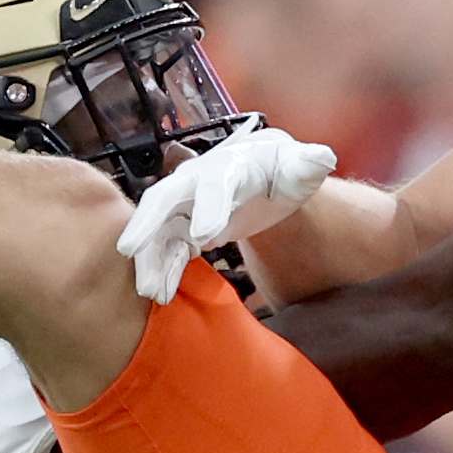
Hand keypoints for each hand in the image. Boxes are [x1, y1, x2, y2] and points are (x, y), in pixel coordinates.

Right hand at [116, 123, 337, 303]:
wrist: (266, 175)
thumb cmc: (282, 169)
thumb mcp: (299, 166)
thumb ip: (308, 164)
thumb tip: (322, 158)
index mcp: (232, 164)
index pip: (217, 183)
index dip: (210, 206)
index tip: (206, 236)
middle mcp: (199, 180)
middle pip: (166, 198)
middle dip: (148, 222)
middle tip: (130, 249)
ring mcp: (188, 204)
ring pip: (159, 228)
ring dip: (150, 257)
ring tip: (148, 289)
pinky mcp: (186, 227)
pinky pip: (168, 248)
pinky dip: (163, 269)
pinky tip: (160, 294)